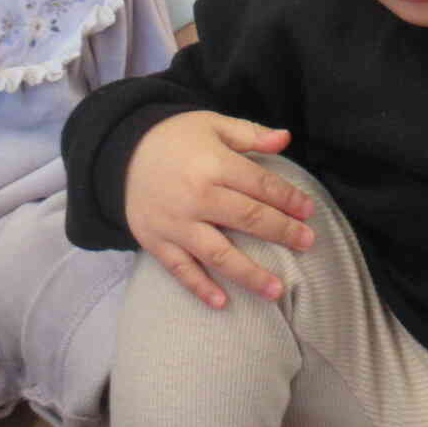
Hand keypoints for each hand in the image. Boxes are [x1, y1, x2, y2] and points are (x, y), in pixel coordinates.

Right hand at [123, 112, 315, 307]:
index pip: (261, 185)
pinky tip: (223, 302)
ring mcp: (176, 223)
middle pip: (248, 219)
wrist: (119, 154)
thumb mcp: (211, 124)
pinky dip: (200, 287)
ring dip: (249, 274)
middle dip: (282, 232)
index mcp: (213, 164)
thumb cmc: (173, 137)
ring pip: (219, 253)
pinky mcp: (157, 241)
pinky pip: (181, 269)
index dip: (289, 199)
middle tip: (308, 243)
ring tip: (277, 290)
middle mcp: (196, 196)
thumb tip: (286, 138)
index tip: (309, 211)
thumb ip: (249, 134)